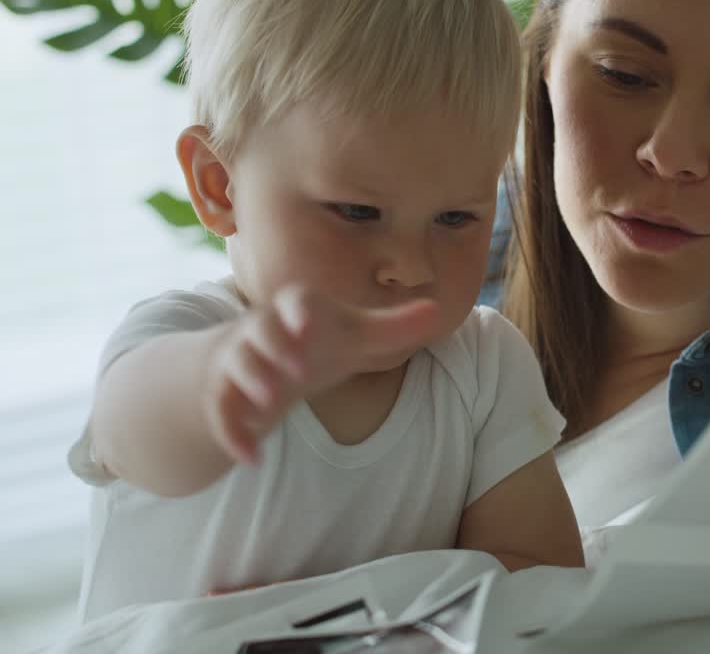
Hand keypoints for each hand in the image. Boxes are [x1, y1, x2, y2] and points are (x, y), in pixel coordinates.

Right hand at [205, 285, 440, 463]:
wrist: (264, 357)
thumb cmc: (320, 340)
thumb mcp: (358, 334)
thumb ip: (395, 326)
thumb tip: (438, 311)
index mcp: (300, 309)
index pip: (295, 300)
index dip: (299, 311)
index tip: (308, 326)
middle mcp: (265, 329)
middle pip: (260, 331)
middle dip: (274, 348)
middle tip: (297, 370)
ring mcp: (242, 360)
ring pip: (236, 366)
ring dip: (249, 383)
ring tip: (269, 407)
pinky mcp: (227, 393)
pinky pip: (222, 411)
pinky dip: (233, 434)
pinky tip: (251, 459)